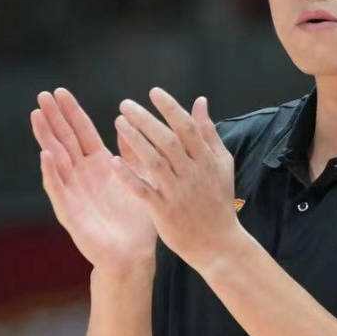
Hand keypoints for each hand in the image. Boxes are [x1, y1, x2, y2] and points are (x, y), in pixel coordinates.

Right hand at [31, 87, 156, 274]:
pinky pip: (59, 190)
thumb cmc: (137, 220)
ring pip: (56, 159)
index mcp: (99, 164)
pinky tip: (46, 156)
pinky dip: (52, 173)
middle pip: (64, 140)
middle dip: (53, 118)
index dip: (70, 111)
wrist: (133, 255)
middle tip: (42, 95)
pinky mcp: (70, 212)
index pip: (81, 131)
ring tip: (37, 116)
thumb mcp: (140, 179)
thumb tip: (131, 124)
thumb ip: (134, 153)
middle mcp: (82, 175)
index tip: (59, 91)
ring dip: (46, 138)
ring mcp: (73, 192)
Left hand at [112, 88, 243, 272]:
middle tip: (125, 104)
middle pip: (168, 140)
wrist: (218, 243)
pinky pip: (143, 191)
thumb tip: (200, 101)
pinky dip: (129, 177)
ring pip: (154, 162)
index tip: (153, 92)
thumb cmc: (218, 201)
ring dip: (135, 140)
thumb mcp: (221, 164)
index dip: (170, 107)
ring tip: (119, 123)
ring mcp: (177, 193)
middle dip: (146, 120)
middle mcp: (192, 174)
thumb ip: (209, 132)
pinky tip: (115, 161)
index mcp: (206, 160)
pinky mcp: (164, 211)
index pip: (187, 127)